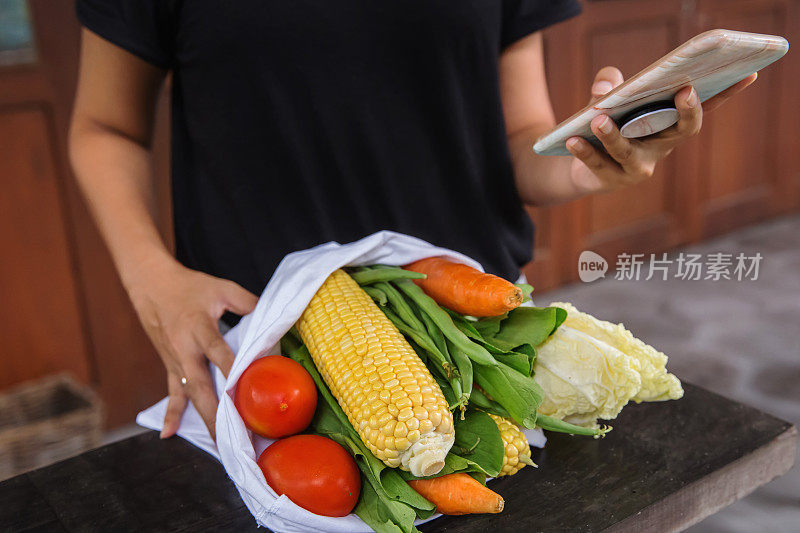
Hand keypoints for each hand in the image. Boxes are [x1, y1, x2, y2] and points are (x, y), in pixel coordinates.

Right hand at [126, 257, 257, 438]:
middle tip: (234, 435)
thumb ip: (248, 303)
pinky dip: (171, 414)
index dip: (234, 369)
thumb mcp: (222, 288)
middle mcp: (184, 349)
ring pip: (189, 395)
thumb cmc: (190, 286)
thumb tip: (275, 320)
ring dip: (203, 420)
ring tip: (217, 444)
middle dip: (218, 412)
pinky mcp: (168, 365)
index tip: (250, 388)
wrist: (149, 284)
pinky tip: (169, 434)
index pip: (219, 352)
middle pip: (202, 385)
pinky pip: (171, 392)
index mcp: (199, 328)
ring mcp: (174, 360)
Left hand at [566, 66, 757, 192]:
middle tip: (684, 91)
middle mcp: (660, 148)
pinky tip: (571, 140)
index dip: (726, 94)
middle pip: (680, 132)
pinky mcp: (610, 180)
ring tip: (598, 118)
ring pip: (628, 152)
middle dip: (685, 113)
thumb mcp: (607, 98)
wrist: (580, 167)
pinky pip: (597, 164)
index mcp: (669, 126)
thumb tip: (605, 88)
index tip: (746, 73)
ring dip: (613, 134)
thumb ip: (608, 83)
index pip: (702, 109)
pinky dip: (584, 151)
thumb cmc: (605, 124)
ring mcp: (637, 167)